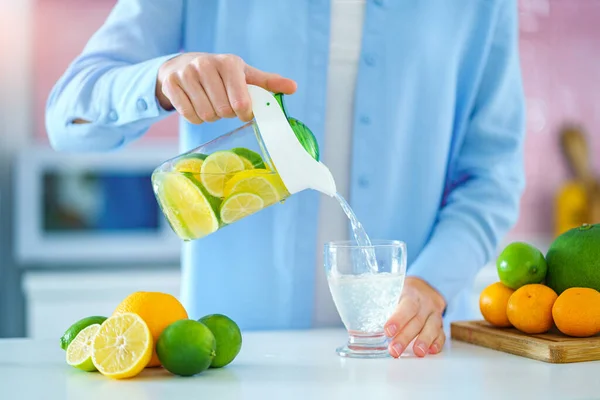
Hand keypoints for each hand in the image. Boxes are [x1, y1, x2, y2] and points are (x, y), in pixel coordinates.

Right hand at [156, 52, 296, 123]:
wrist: (183, 65)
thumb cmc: (221, 74)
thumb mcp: (244, 75)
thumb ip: (268, 83)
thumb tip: (293, 87)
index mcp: (228, 63)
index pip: (241, 103)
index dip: (244, 113)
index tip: (243, 109)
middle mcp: (205, 65)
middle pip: (223, 111)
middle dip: (226, 113)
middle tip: (224, 104)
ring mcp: (186, 74)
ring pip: (206, 115)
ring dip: (211, 116)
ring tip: (210, 103)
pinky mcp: (171, 85)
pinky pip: (189, 116)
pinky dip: (195, 118)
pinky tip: (197, 105)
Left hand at [384, 277, 445, 357]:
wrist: (424, 287)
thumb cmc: (403, 291)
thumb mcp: (393, 290)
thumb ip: (381, 303)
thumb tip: (358, 318)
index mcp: (411, 294)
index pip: (406, 306)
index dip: (397, 319)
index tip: (388, 331)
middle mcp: (425, 303)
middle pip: (416, 320)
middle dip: (406, 337)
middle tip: (394, 350)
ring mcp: (434, 313)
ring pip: (432, 327)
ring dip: (424, 341)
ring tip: (417, 353)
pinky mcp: (440, 323)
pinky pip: (441, 333)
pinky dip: (438, 342)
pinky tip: (431, 351)